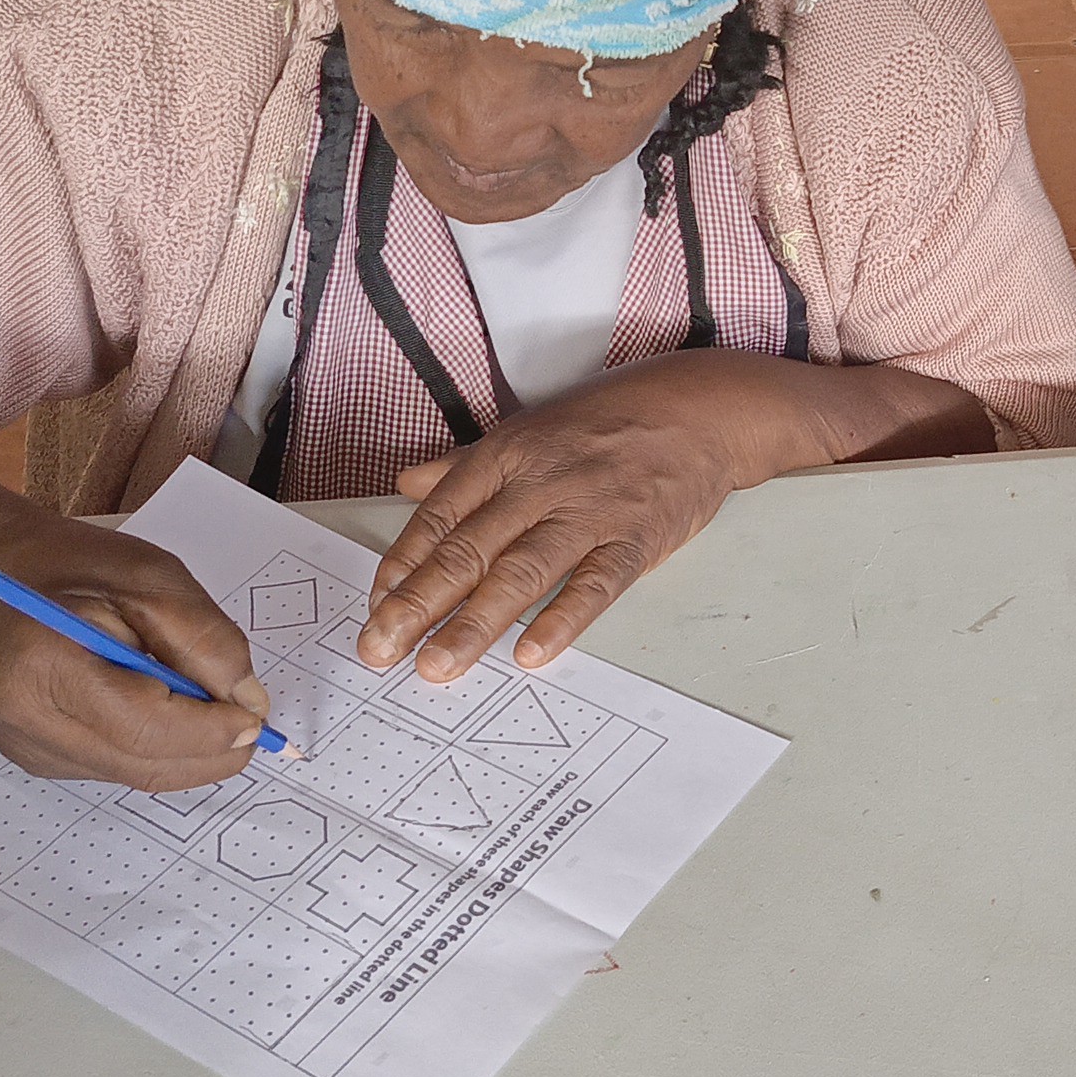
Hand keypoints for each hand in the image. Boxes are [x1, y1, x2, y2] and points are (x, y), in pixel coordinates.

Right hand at [0, 426, 266, 791]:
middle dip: (209, 751)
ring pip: (135, 774)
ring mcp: (26, 746)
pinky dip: (156, 750)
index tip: (257, 719)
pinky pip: (117, 769)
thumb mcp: (155, 579)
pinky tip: (164, 713)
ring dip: (187, 754)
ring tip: (211, 711)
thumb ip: (205, 640)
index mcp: (44, 663)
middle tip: (252, 726)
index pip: (144, 726)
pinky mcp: (36, 758)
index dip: (210, 731)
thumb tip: (248, 703)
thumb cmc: (75, 568)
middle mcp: (26, 718)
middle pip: (143, 763)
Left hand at [358, 352, 830, 680]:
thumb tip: (409, 486)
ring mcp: (589, 513)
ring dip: (474, 624)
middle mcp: (540, 483)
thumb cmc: (609, 421)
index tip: (375, 607)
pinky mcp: (636, 540)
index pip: (439, 516)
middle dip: (418, 605)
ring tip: (438, 667)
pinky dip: (562, 619)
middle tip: (380, 650)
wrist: (700, 410)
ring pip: (520, 573)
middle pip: (467, 550)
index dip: (402, 564)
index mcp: (506, 456)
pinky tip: (530, 653)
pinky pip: (594, 585)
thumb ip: (464, 466)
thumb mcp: (529, 430)